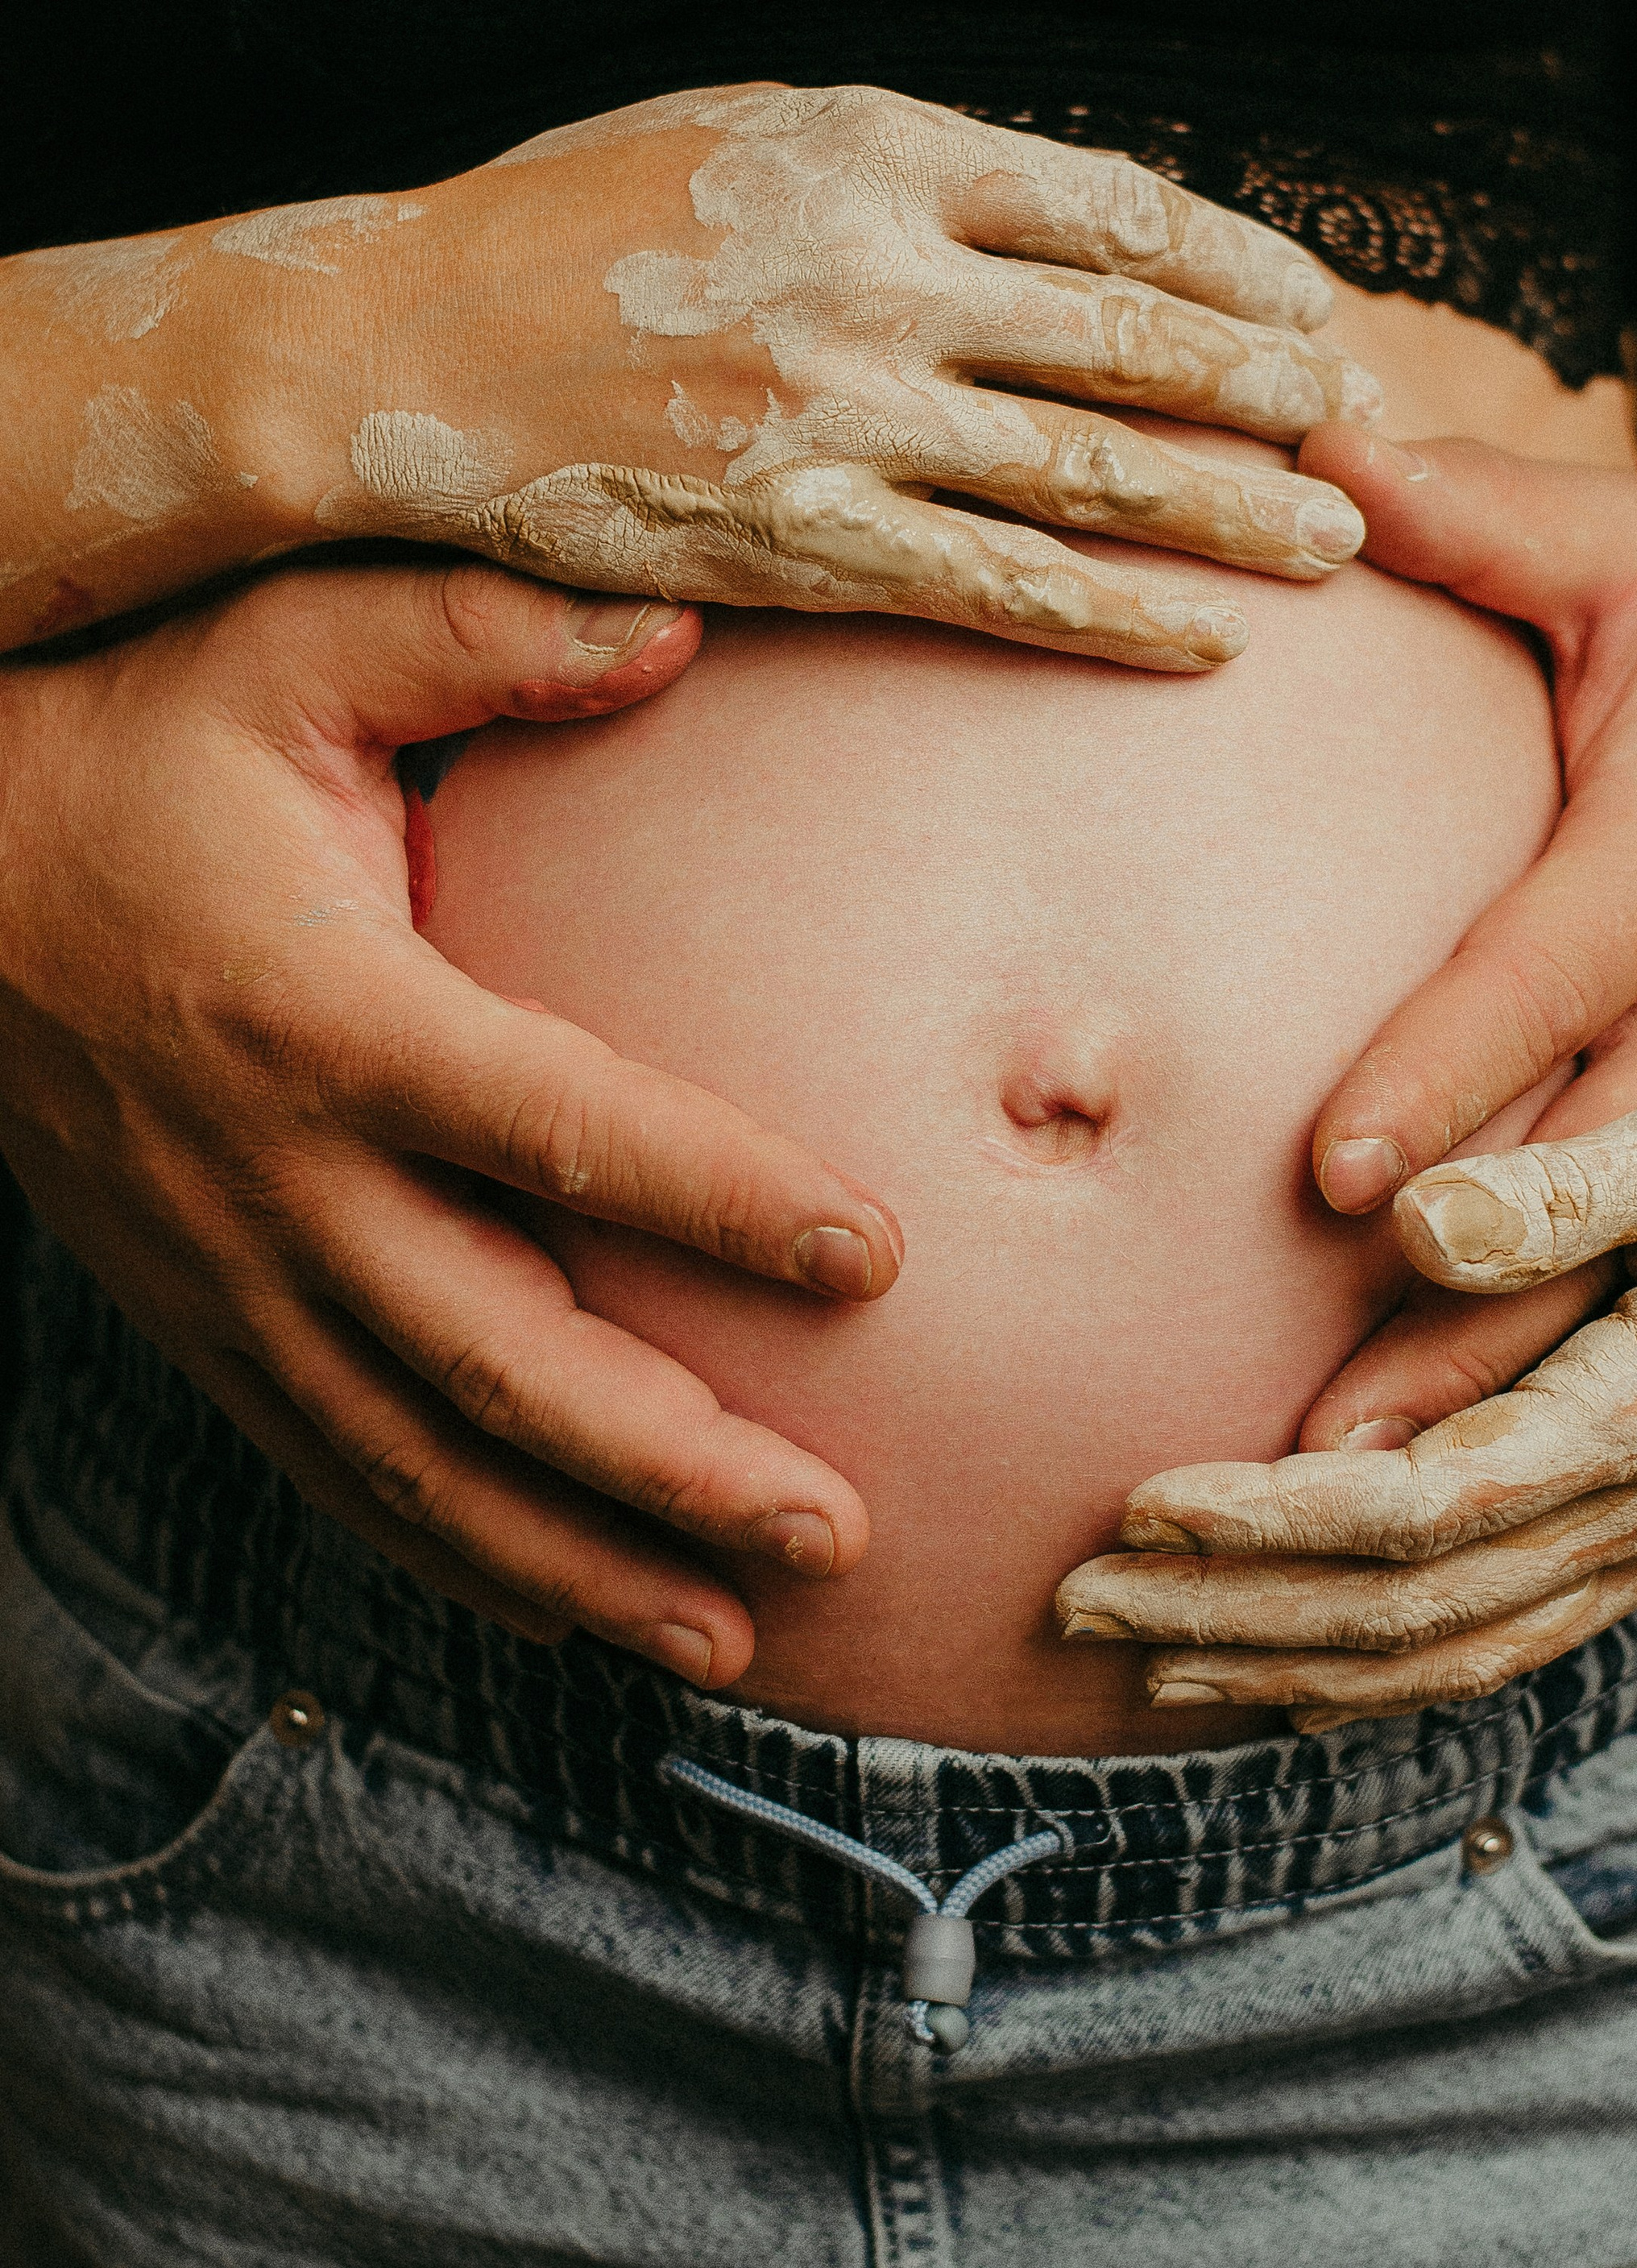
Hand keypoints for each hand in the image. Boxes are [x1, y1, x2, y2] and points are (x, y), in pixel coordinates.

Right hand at [0, 561, 903, 1684]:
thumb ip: (475, 634)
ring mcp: (230, 1277)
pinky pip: (338, 1473)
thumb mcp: (285, 648)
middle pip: (496, 1360)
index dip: (719, 1197)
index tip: (873, 1255)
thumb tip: (674, 630)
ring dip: (582, 1562)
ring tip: (738, 1636)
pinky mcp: (203, 1323)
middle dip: (671, 1464)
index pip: (552, 1130)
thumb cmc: (132, 748)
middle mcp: (278, 1180)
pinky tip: (575, 1613)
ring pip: (418, 1463)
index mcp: (324, 1017)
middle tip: (833, 1531)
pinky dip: (459, 1560)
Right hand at [6, 85, 1371, 666]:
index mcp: (871, 143)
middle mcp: (872, 270)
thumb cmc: (567, 227)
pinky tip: (1200, 647)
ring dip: (1229, 509)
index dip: (1237, 266)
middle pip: (1130, 335)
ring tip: (1335, 542)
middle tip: (1370, 428)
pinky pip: (991, 588)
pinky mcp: (793, 541)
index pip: (1112, 205)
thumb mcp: (743, 128)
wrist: (393, 347)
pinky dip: (1111, 617)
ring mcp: (836, 411)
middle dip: (1271, 386)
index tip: (1317, 311)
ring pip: (1086, 468)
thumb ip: (903, 165)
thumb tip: (1065, 209)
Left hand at [1055, 1037, 1636, 1728]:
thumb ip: (1564, 1191)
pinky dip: (1383, 1671)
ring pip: (1451, 1653)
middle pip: (1410, 1614)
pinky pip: (1502, 1640)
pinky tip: (1294, 1665)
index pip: (1419, 1511)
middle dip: (1233, 1619)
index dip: (1269, 1524)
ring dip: (1289, 1662)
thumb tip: (1411, 1222)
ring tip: (1147, 1663)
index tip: (1139, 1506)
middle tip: (1076, 1605)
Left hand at [1281, 417, 1636, 1446]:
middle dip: (1454, 1316)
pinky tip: (1452, 1505)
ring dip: (1494, 1405)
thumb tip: (1306, 432)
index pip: (1547, 982)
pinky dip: (1573, 1408)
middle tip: (1305, 1442)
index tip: (1334, 1173)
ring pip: (1632, 1285)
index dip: (1443, 1076)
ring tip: (1347, 1516)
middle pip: (1586, 1185)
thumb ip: (1479, 514)